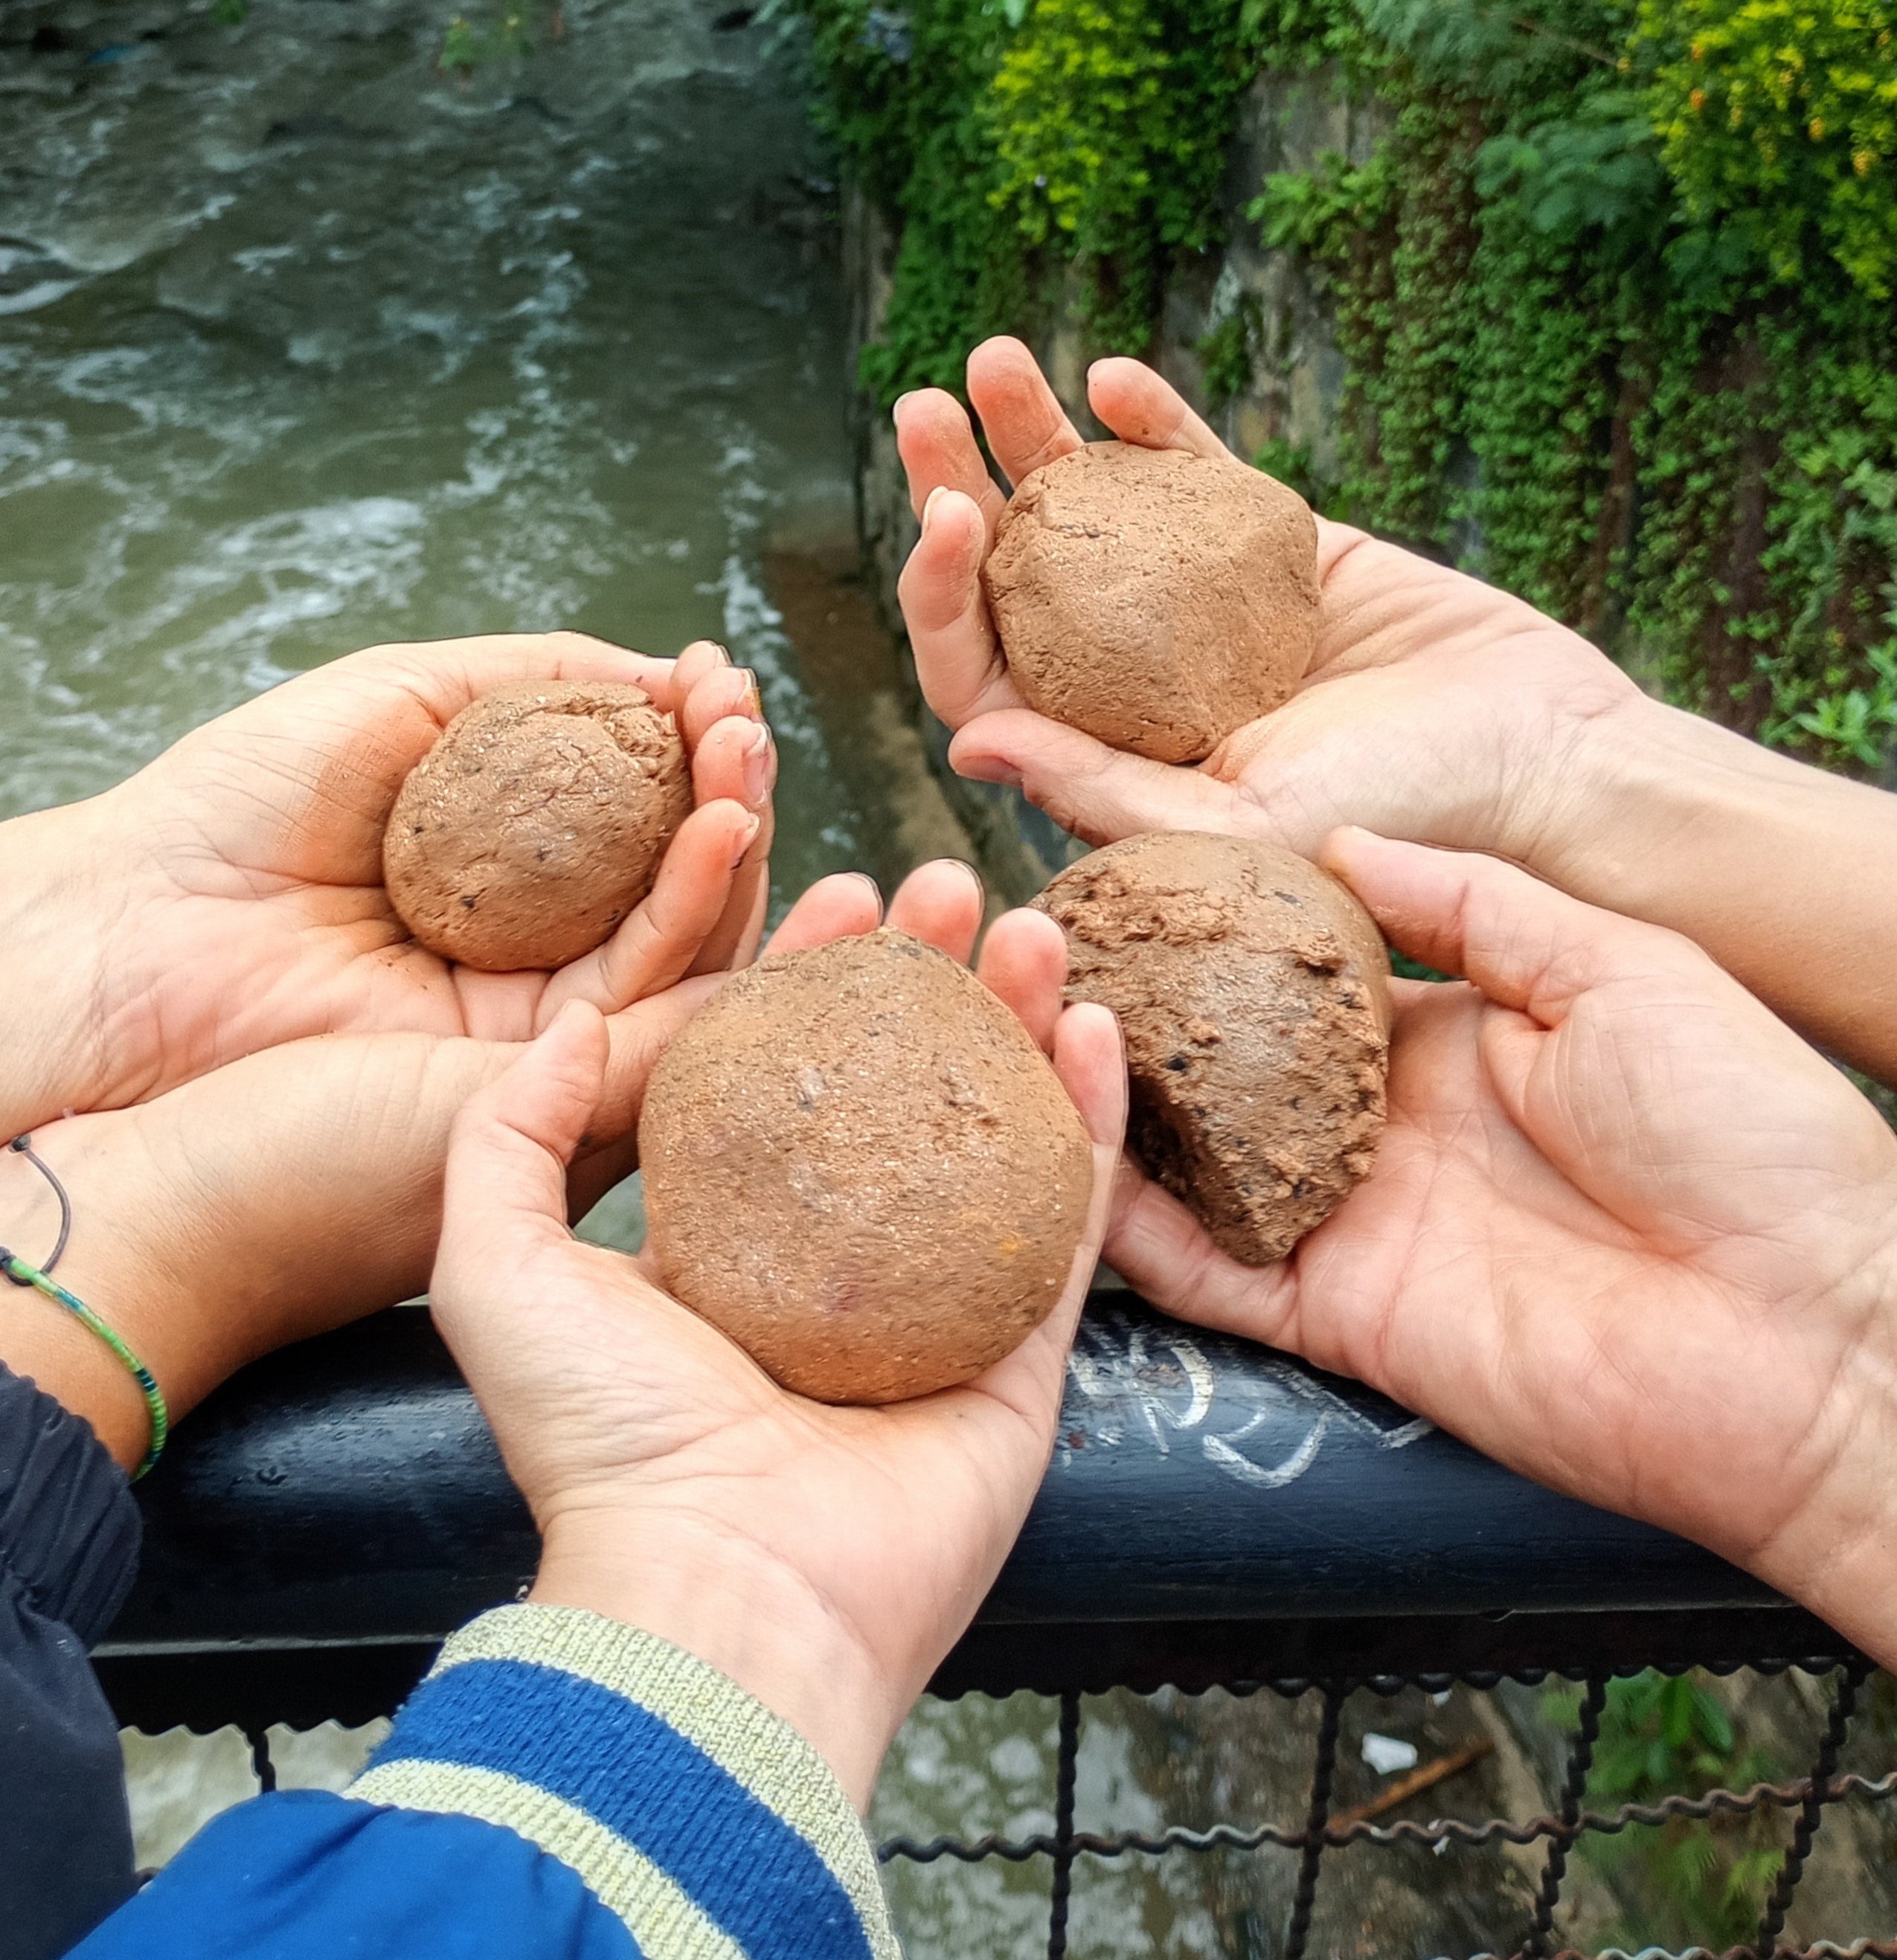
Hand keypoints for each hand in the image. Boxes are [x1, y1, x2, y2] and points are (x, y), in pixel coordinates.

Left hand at [0, 632, 776, 1138]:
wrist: (141, 924)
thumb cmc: (242, 802)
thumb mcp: (411, 694)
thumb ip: (547, 679)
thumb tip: (675, 674)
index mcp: (509, 850)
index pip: (641, 801)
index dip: (694, 740)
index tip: (722, 681)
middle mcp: (534, 929)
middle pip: (678, 868)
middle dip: (730, 783)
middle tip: (747, 719)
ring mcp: (533, 999)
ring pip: (680, 930)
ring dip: (732, 835)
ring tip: (745, 755)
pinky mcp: (525, 1064)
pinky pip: (640, 989)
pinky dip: (693, 904)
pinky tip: (720, 828)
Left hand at [430, 869, 1126, 1807]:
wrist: (719, 1596)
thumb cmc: (605, 1440)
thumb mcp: (501, 1264)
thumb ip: (510, 1134)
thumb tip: (569, 1022)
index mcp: (729, 1253)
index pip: (788, 1076)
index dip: (817, 977)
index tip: (844, 890)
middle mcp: (838, 1278)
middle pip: (906, 1087)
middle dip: (932, 975)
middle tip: (949, 884)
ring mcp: (938, 1319)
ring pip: (997, 1135)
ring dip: (1019, 1020)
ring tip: (1029, 922)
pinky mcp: (1019, 1369)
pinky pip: (1068, 1223)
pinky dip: (1090, 1122)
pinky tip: (1093, 1024)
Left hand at [896, 337, 1896, 1074]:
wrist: (1549, 758)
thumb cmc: (1408, 819)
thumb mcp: (1250, 826)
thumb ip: (1110, 792)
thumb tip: (966, 743)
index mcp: (1110, 759)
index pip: (987, 677)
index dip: (947, 599)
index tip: (948, 519)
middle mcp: (1138, 682)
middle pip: (1017, 576)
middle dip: (961, 487)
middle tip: (922, 408)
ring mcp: (1200, 606)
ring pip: (1090, 509)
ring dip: (1035, 434)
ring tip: (995, 358)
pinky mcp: (1273, 545)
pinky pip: (1193, 474)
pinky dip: (1153, 425)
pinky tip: (1115, 383)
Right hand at [1102, 829, 1896, 1669]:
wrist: (1815, 1329)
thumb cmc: (1753, 1132)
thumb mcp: (1619, 965)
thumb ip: (1474, 904)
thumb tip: (1339, 839)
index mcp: (1452, 1035)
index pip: (1300, 968)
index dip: (1217, 920)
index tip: (1128, 860)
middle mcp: (1387, 1127)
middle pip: (1226, 1063)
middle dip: (1137, 1008)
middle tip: (1037, 943)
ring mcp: (1358, 1224)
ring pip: (1194, 1164)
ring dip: (1108, 1107)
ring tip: (1015, 1031)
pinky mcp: (1343, 1318)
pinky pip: (1209, 1275)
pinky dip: (1129, 1233)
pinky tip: (1057, 1164)